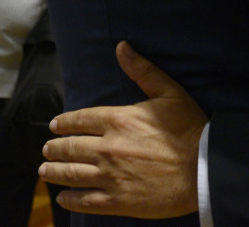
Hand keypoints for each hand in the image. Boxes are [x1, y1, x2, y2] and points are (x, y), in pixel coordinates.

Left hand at [40, 42, 206, 218]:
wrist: (203, 168)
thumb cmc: (189, 128)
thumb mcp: (169, 92)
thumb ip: (142, 70)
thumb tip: (122, 47)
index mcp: (118, 120)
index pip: (80, 120)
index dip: (64, 123)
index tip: (55, 126)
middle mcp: (108, 147)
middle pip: (70, 148)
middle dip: (54, 148)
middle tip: (46, 150)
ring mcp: (110, 176)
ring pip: (71, 174)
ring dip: (54, 172)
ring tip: (45, 171)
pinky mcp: (117, 200)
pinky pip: (84, 201)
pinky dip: (70, 199)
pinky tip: (63, 197)